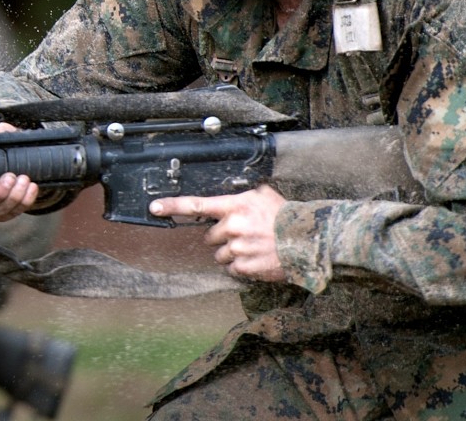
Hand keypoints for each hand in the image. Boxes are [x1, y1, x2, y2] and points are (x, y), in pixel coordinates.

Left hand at [149, 185, 286, 281]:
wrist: (311, 240)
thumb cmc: (287, 217)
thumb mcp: (264, 195)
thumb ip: (243, 196)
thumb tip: (232, 195)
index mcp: (235, 206)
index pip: (196, 205)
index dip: (172, 206)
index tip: (154, 207)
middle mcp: (232, 226)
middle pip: (210, 236)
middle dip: (223, 237)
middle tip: (244, 235)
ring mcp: (238, 248)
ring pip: (220, 255)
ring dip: (232, 253)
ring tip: (253, 247)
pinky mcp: (245, 267)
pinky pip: (232, 269)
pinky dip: (242, 267)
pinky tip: (257, 259)